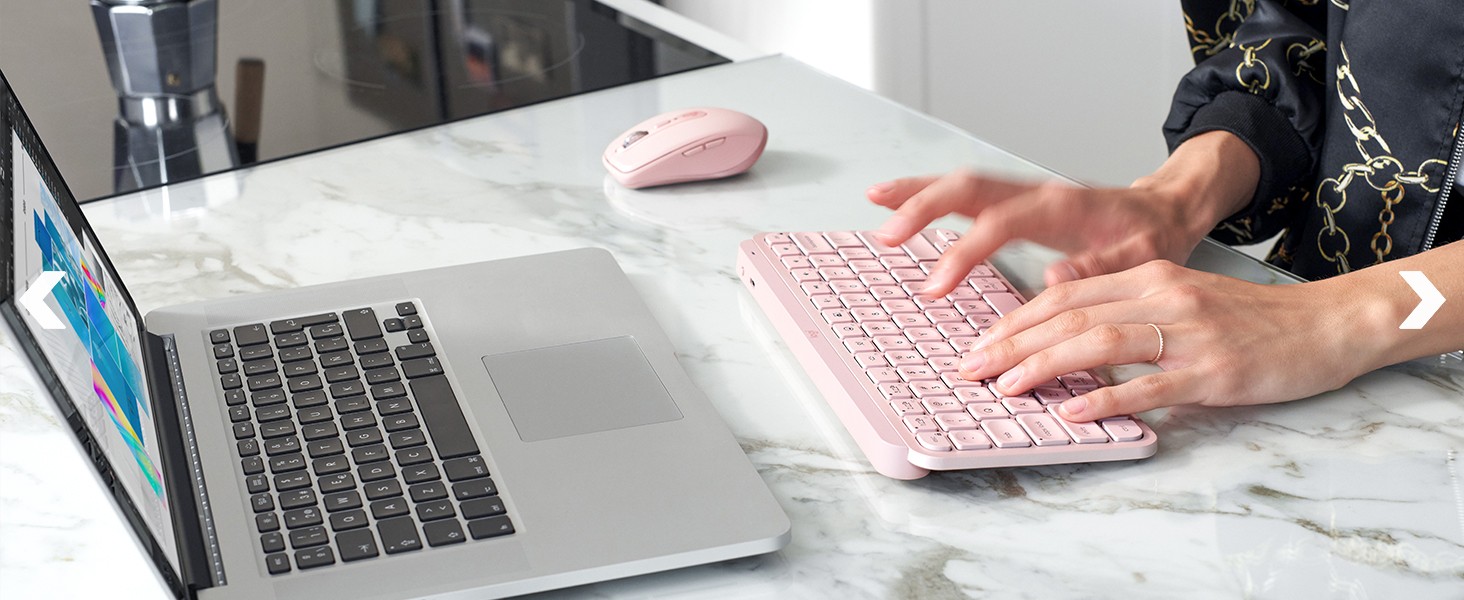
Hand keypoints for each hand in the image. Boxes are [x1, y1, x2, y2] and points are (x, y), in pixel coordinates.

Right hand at [867, 172, 1207, 295]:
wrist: (1165, 209)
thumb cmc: (1153, 236)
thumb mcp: (1144, 258)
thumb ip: (1101, 267)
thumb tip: (1055, 279)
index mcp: (1062, 207)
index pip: (998, 223)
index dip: (963, 252)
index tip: (935, 286)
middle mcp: (1036, 193)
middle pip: (968, 189)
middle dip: (923, 207)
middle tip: (888, 235)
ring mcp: (1023, 194)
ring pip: (961, 184)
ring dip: (917, 192)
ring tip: (876, 200)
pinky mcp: (1014, 202)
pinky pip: (966, 194)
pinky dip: (930, 195)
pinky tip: (901, 202)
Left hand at [956, 260, 1379, 420]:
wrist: (1326, 324)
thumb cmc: (1248, 320)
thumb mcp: (1180, 298)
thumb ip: (1126, 306)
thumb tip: (1066, 326)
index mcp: (1149, 277)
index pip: (1064, 295)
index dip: (1015, 319)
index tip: (979, 342)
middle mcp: (1162, 297)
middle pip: (1070, 316)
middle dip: (1011, 343)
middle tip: (970, 368)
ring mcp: (1188, 334)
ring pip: (1099, 342)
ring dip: (1044, 366)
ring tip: (1005, 387)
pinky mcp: (1212, 371)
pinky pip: (1149, 385)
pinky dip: (1106, 397)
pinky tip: (1074, 412)